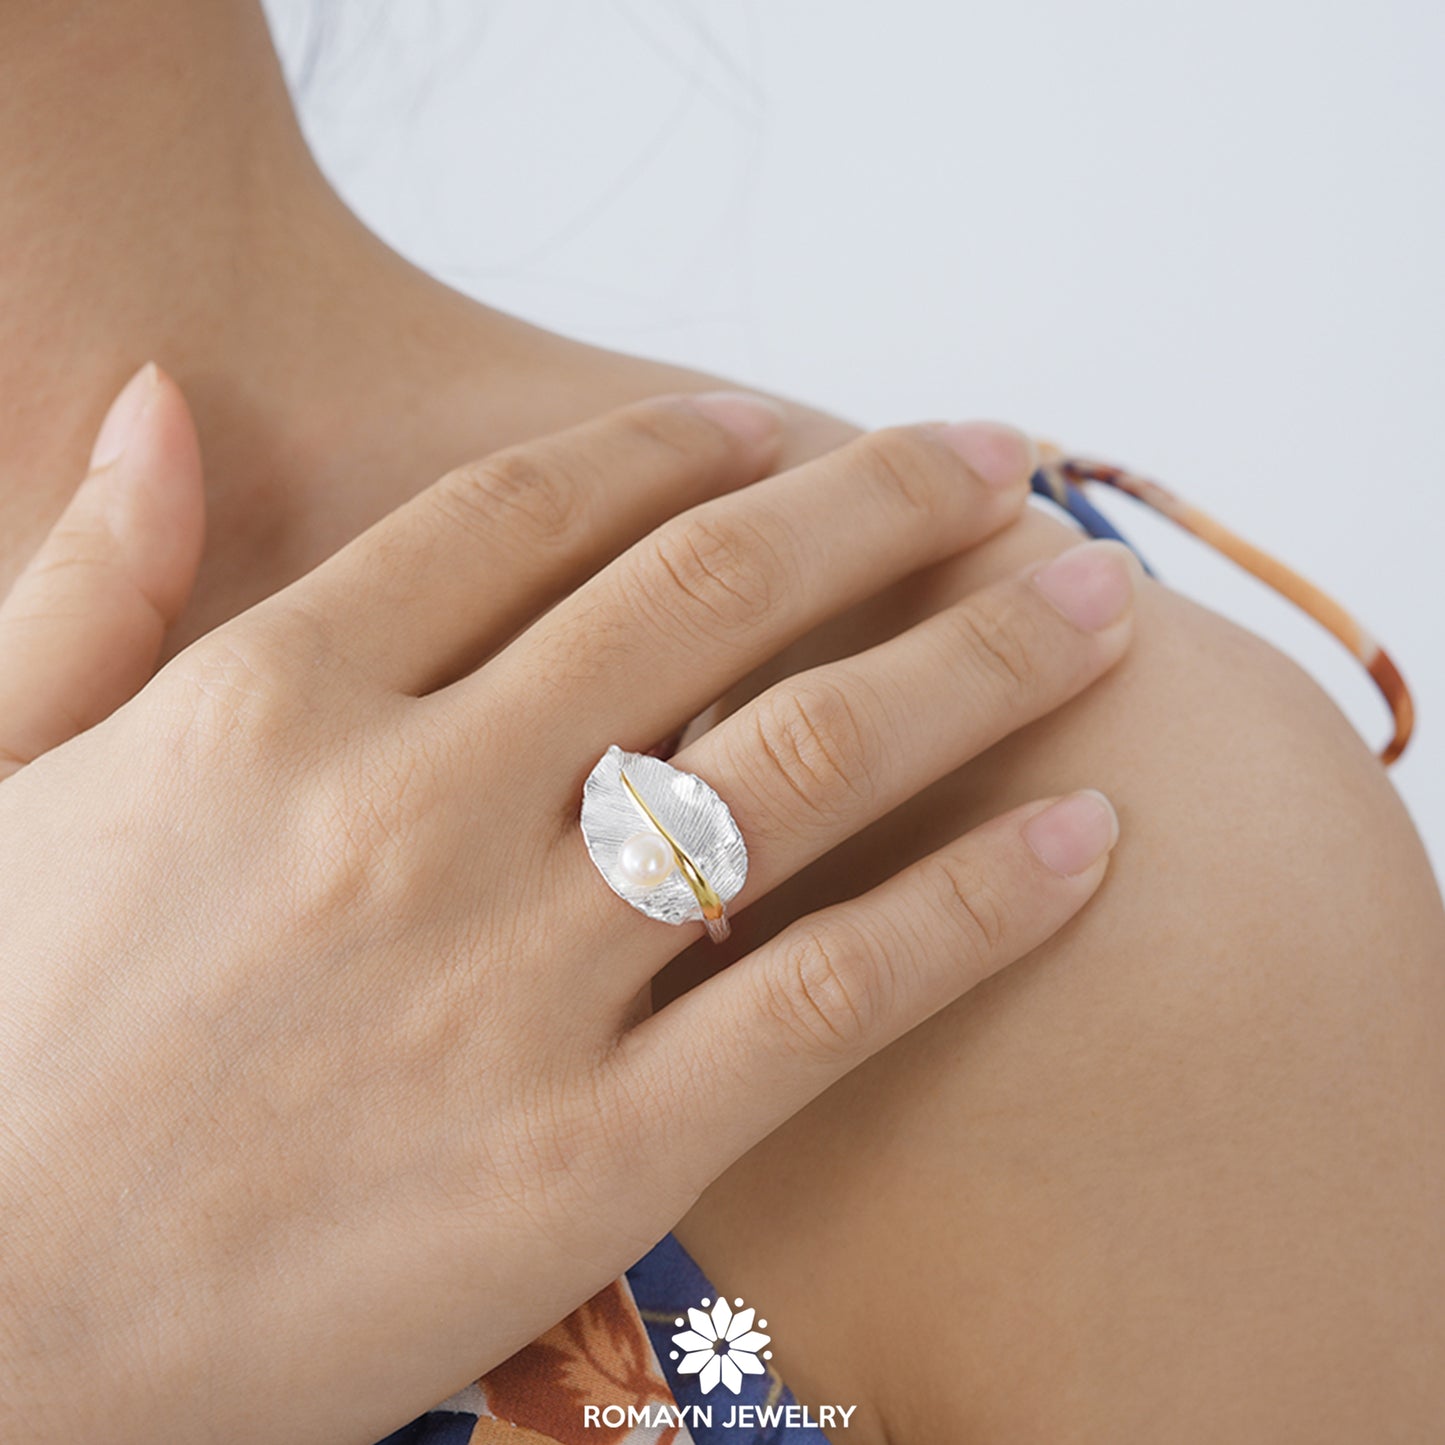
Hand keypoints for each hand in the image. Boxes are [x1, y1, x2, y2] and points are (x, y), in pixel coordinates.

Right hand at [0, 368, 1136, 1444]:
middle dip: (886, 505)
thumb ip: (85, 584)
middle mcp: (408, 810)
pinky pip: (826, 999)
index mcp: (267, 703)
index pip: (531, 513)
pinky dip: (972, 910)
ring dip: (977, 663)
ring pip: (807, 765)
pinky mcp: (587, 1162)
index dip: (682, 445)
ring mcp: (508, 985)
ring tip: (1096, 601)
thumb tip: (160, 408)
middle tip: (1004, 459)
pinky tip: (1083, 845)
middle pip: (712, 593)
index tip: (785, 422)